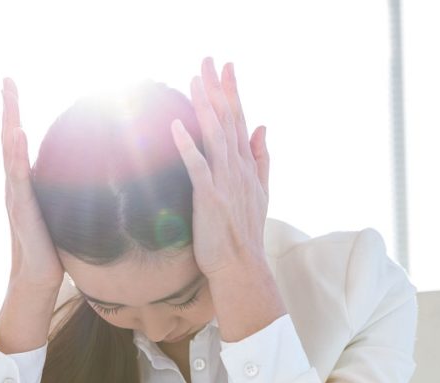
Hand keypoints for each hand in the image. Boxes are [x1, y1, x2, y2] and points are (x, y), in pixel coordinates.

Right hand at [1, 77, 63, 290]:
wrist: (40, 275)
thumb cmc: (51, 245)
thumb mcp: (59, 209)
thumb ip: (63, 188)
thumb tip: (87, 171)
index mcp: (23, 181)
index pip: (16, 139)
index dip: (14, 112)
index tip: (11, 84)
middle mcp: (15, 184)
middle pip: (8, 137)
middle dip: (8, 107)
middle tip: (5, 79)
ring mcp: (15, 195)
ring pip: (9, 152)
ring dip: (10, 122)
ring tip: (9, 98)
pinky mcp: (22, 208)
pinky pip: (18, 177)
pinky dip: (16, 154)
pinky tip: (16, 135)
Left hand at [170, 57, 269, 277]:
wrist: (242, 266)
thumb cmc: (245, 232)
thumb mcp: (261, 191)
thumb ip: (261, 157)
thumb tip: (263, 126)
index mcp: (247, 165)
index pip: (240, 119)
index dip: (232, 91)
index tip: (225, 66)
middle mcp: (238, 168)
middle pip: (228, 120)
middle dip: (217, 88)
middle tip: (208, 59)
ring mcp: (225, 182)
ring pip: (215, 137)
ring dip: (204, 107)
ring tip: (193, 81)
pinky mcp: (210, 198)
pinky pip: (198, 166)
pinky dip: (188, 145)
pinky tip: (177, 125)